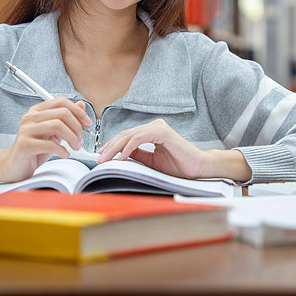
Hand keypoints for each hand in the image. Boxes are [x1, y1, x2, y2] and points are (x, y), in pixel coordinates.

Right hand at [0, 98, 91, 183]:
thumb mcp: (52, 132)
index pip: (61, 102)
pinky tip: (65, 154)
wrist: (12, 165)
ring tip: (75, 147)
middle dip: (77, 127)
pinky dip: (63, 150)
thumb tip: (81, 104)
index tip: (87, 123)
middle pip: (62, 113)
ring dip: (72, 138)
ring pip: (57, 125)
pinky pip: (50, 144)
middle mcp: (30, 117)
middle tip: (80, 139)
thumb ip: (65, 118)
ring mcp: (26, 130)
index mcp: (37, 111)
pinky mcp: (25, 145)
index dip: (78, 111)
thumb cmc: (33, 149)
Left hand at [96, 119, 251, 181]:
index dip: (112, 145)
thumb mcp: (151, 162)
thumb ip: (138, 155)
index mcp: (152, 131)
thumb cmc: (179, 166)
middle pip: (125, 134)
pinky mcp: (163, 132)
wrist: (198, 169)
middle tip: (98, 159)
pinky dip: (129, 147)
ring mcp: (159, 127)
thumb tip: (119, 155)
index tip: (101, 157)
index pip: (126, 136)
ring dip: (115, 148)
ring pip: (130, 135)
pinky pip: (140, 138)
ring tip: (105, 159)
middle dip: (109, 147)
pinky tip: (122, 156)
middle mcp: (154, 126)